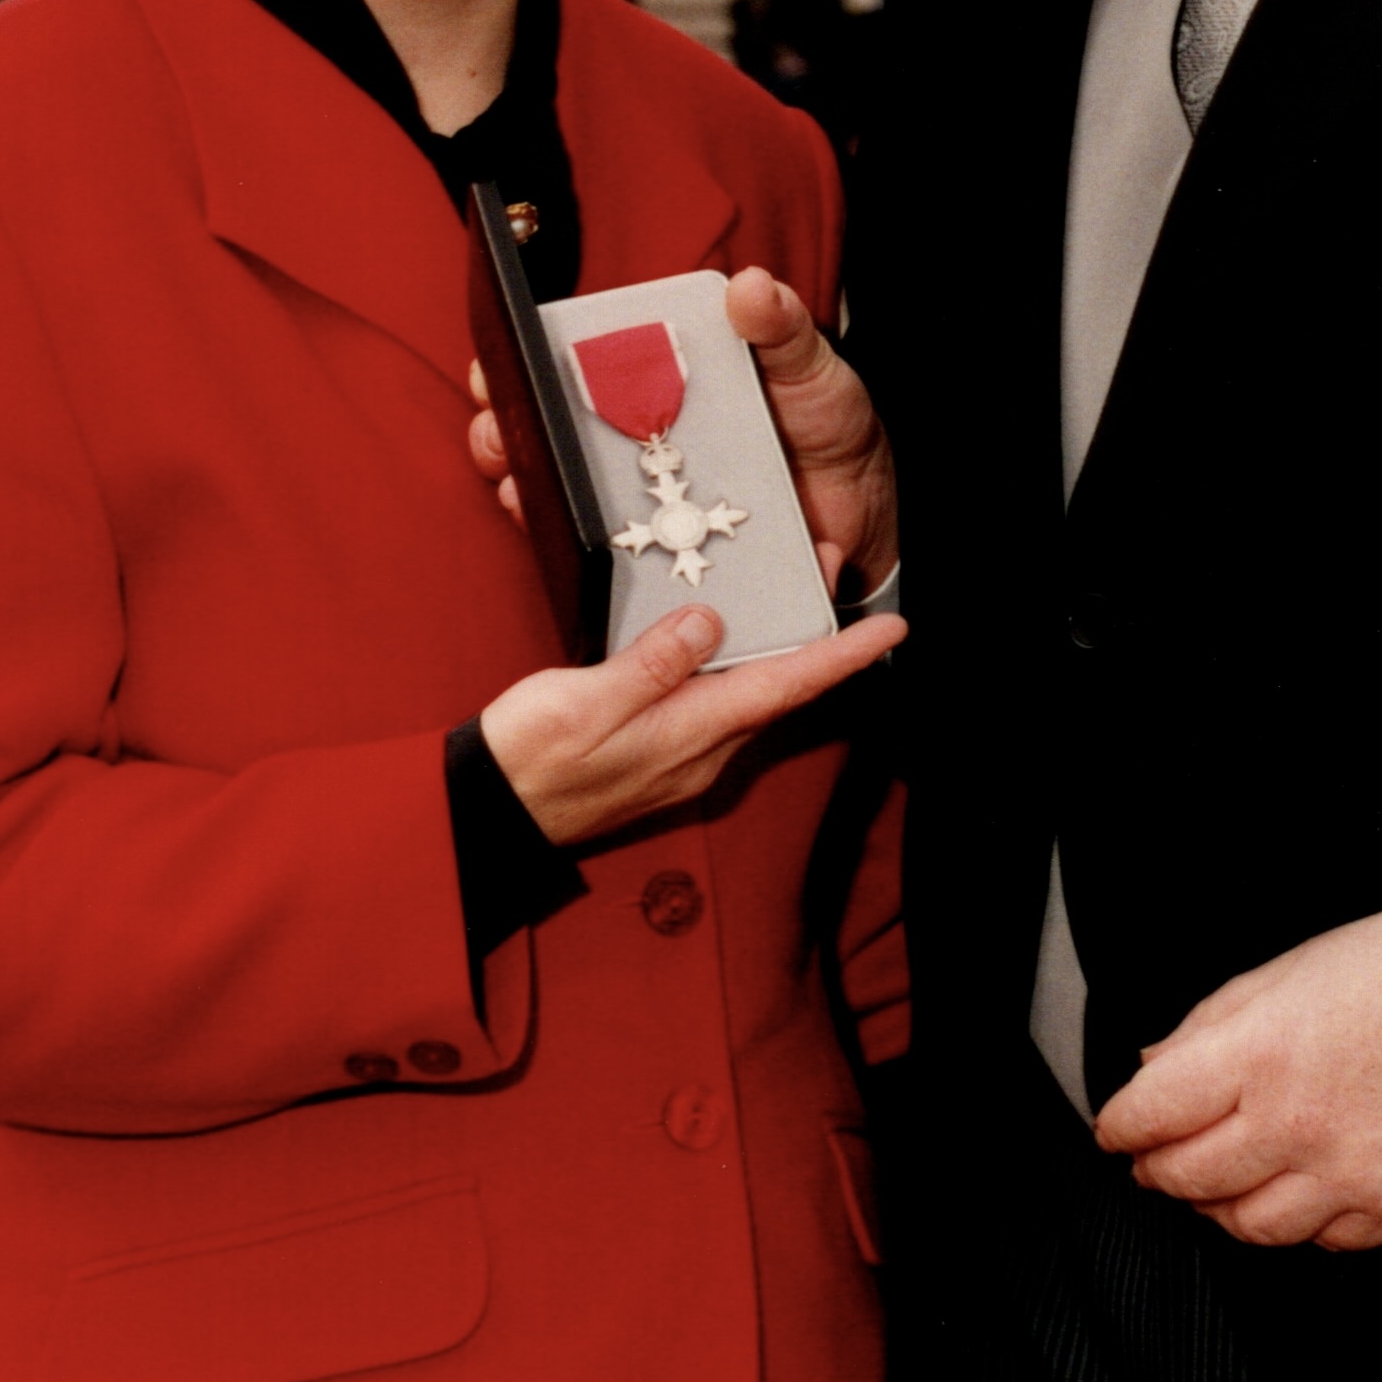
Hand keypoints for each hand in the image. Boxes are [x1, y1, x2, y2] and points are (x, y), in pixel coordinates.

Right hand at [465, 267, 898, 601]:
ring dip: (523, 479)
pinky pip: (601, 544)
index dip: (526, 359)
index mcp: (663, 376)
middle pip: (548, 423)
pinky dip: (569, 539)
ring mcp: (644, 490)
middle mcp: (640, 431)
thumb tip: (750, 285)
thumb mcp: (809, 364)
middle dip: (505, 423)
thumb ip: (780, 326)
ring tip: (514, 476)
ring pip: (558, 483)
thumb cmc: (827, 421)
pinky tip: (556, 529)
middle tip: (495, 423)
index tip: (499, 361)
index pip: (577, 361)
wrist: (860, 512)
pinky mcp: (658, 545)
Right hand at [478, 597, 904, 846]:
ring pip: (754, 695)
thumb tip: (710, 624)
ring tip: (792, 590)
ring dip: (781, 646)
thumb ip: (651, 665)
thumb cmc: (531, 758)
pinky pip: (721, 704)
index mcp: (691, 734)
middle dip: (818, 635)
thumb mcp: (585, 702)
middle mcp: (702, 752)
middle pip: (780, 687)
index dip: (843, 657)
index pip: (786, 688)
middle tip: (829, 567)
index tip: (892, 630)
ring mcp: (684, 757)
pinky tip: (730, 638)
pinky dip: (742, 664)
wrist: (490, 815)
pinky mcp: (663, 754)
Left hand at [1093, 908, 1381, 1252]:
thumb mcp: (1278, 973)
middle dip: (1158, 1173)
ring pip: (1253, 1227)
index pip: (1154, 1113)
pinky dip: (1300, 1224)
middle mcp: (1296, 1124)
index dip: (1120, 1126)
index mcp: (1257, 1054)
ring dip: (1220, 1209)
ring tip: (1215, 1189)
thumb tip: (1154, 1069)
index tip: (1115, 1131)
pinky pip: (1328, 1241)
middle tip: (1152, 1165)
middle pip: (1192, 1179)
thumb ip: (1207, 1026)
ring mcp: (1350, 1174)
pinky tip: (1293, 1195)